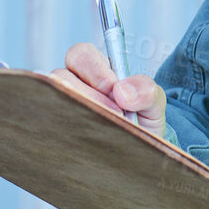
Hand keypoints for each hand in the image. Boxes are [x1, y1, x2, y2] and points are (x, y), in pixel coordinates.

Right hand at [50, 42, 166, 136]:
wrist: (141, 153)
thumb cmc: (142, 121)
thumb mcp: (153, 104)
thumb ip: (147, 90)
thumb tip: (122, 91)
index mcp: (96, 71)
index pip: (81, 55)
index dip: (94, 69)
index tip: (113, 88)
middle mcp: (75, 86)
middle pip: (60, 75)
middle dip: (88, 94)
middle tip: (113, 112)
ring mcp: (64, 108)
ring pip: (56, 101)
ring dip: (82, 115)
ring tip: (106, 130)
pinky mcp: (59, 132)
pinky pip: (54, 128)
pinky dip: (73, 134)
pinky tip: (92, 142)